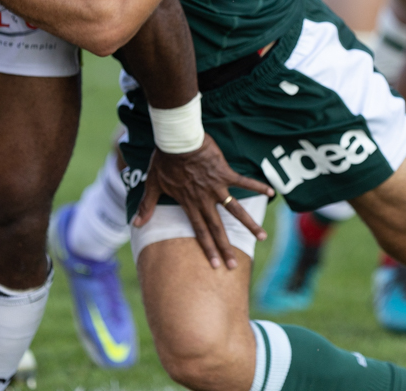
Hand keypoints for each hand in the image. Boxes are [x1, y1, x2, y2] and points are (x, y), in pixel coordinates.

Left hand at [133, 134, 273, 268]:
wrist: (177, 141)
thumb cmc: (164, 161)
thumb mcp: (153, 184)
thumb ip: (147, 206)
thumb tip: (135, 224)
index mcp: (190, 204)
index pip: (200, 231)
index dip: (207, 249)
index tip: (215, 265)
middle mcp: (205, 199)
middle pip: (217, 227)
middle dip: (226, 247)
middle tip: (234, 265)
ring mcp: (217, 187)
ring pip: (236, 210)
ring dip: (249, 224)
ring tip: (262, 237)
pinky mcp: (225, 173)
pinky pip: (244, 181)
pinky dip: (257, 186)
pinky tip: (271, 193)